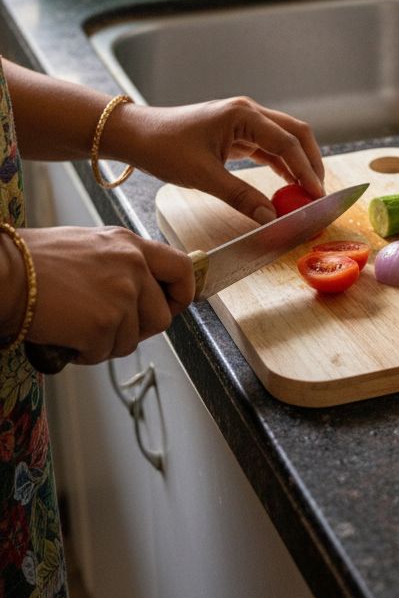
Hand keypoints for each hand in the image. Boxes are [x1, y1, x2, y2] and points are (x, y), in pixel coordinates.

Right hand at [24, 226, 194, 363]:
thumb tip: (140, 292)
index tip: (172, 307)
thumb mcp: (91, 246)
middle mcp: (133, 268)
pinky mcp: (104, 324)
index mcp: (130, 245)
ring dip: (106, 342)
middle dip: (137, 330)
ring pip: (131, 340)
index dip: (181, 294)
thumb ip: (121, 264)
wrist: (5, 273)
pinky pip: (104, 353)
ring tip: (77, 325)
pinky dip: (85, 352)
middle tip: (108, 328)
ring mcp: (121, 297)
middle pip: (161, 317)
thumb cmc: (35, 260)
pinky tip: (66, 335)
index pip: (181, 268)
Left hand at [112, 97, 325, 223]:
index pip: (287, 142)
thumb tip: (270, 217)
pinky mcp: (236, 133)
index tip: (317, 195)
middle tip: (318, 193)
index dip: (306, 170)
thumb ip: (241, 196)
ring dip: (298, 164)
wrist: (136, 135)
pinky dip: (281, 165)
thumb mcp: (204, 176)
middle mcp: (248, 112)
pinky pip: (268, 147)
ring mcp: (243, 121)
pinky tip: (287, 184)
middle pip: (295, 134)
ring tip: (307, 193)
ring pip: (284, 140)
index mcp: (243, 115)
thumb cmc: (164, 148)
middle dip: (311, 163)